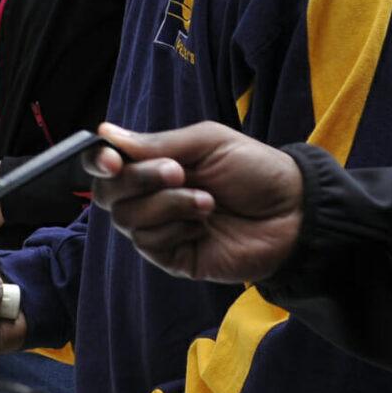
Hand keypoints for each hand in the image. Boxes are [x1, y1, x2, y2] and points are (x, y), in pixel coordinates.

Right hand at [88, 122, 304, 283]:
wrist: (294, 212)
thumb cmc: (255, 169)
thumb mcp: (208, 142)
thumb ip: (157, 143)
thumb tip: (105, 135)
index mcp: (154, 163)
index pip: (106, 164)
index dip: (97, 161)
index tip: (109, 159)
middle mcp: (150, 196)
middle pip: (107, 193)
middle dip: (137, 179)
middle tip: (177, 171)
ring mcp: (161, 228)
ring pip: (127, 219)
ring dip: (166, 204)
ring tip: (207, 200)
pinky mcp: (173, 257)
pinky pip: (149, 244)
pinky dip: (174, 229)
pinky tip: (203, 223)